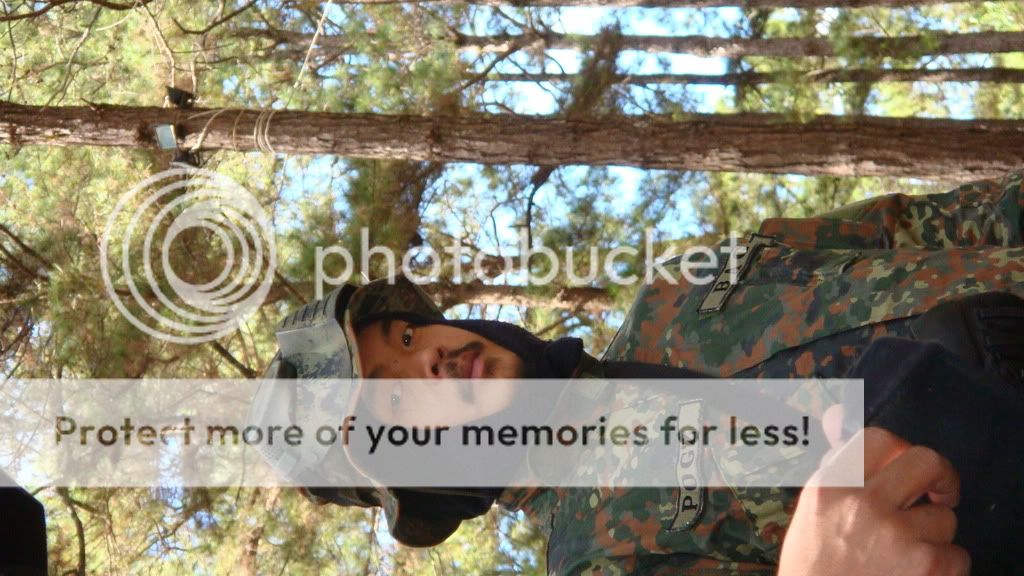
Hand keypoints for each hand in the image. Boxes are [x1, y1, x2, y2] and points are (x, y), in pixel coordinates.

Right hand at [778, 425, 968, 575]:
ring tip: (904, 560)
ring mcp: (898, 535)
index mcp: (830, 485)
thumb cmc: (813, 569)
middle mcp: (863, 503)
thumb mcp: (813, 511)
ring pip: (944, 518)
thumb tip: (838, 412)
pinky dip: (944, 570)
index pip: (879, 438)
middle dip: (942, 478)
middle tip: (940, 496)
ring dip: (934, 538)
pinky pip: (957, 555)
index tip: (905, 467)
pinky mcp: (927, 567)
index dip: (902, 450)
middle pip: (926, 461)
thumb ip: (835, 465)